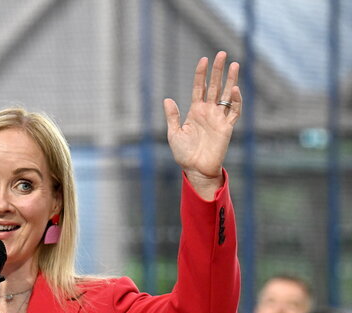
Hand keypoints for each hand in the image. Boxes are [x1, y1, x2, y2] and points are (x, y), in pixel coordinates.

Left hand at [163, 51, 241, 196]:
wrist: (195, 169)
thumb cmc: (184, 154)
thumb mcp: (174, 133)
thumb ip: (172, 116)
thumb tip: (167, 99)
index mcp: (195, 111)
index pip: (200, 88)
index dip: (201, 74)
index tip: (203, 59)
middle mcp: (208, 111)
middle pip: (215, 86)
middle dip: (217, 70)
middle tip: (221, 53)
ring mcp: (219, 118)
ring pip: (227, 95)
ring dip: (231, 80)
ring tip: (234, 64)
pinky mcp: (227, 127)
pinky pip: (234, 111)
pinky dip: (236, 101)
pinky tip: (234, 90)